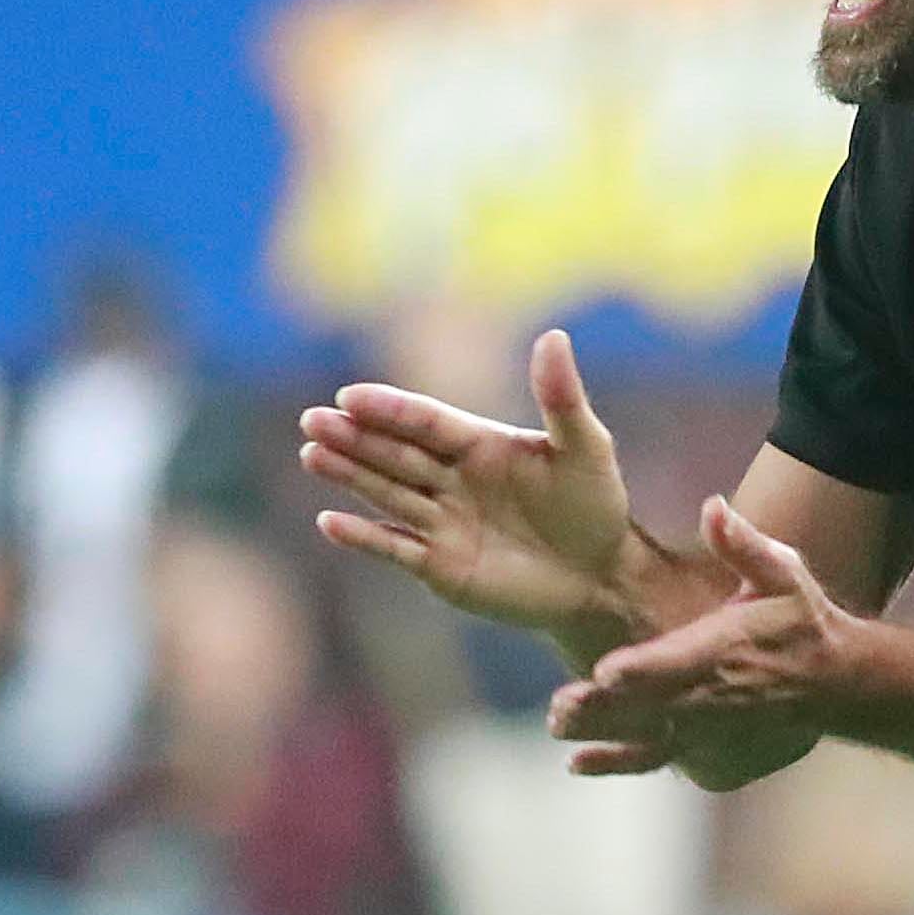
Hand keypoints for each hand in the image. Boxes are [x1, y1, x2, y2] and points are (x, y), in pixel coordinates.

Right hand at [301, 329, 638, 640]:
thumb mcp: (586, 447)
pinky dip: (365, 537)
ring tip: (312, 454)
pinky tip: (330, 523)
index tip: (350, 397)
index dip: (389, 409)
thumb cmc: (596, 505)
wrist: (601, 578)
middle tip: (313, 420)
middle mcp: (452, 480)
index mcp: (479, 444)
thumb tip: (553, 336)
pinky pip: (396, 548)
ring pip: (387, 494)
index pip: (425, 421)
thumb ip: (562, 398)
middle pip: (394, 453)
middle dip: (354, 437)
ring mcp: (442, 523)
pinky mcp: (440, 566)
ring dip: (349, 476)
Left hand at [549, 498, 859, 777]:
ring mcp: (707, 727)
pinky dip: (621, 762)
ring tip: (561, 731)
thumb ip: (744, 544)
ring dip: (603, 737)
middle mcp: (712, 693)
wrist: (833, 682)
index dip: (642, 669)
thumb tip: (714, 507)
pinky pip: (659, 757)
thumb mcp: (783, 573)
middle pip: (649, 705)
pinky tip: (580, 763)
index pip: (677, 661)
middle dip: (605, 710)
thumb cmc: (800, 620)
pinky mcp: (704, 746)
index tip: (604, 672)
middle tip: (560, 711)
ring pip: (647, 735)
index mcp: (724, 648)